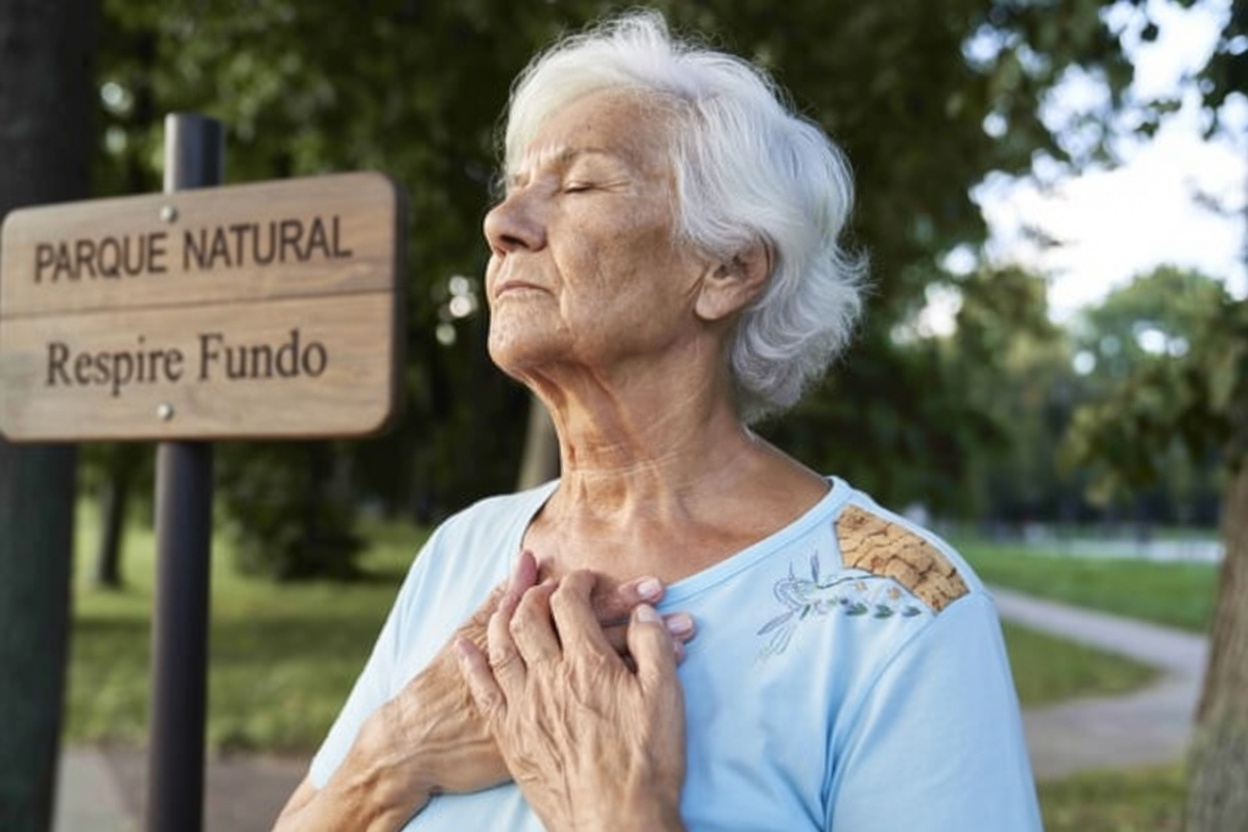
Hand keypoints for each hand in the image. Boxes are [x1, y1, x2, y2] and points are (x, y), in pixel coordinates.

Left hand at [457, 570, 687, 831]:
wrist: (616, 823)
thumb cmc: (647, 764)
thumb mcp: (666, 698)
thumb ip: (654, 646)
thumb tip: (643, 613)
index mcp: (588, 664)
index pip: (570, 602)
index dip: (577, 582)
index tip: (586, 580)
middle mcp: (549, 678)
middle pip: (528, 616)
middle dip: (537, 592)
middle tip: (549, 589)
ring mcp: (524, 706)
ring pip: (501, 646)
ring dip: (504, 617)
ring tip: (512, 605)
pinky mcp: (510, 735)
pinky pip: (481, 688)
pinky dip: (470, 661)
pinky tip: (464, 646)